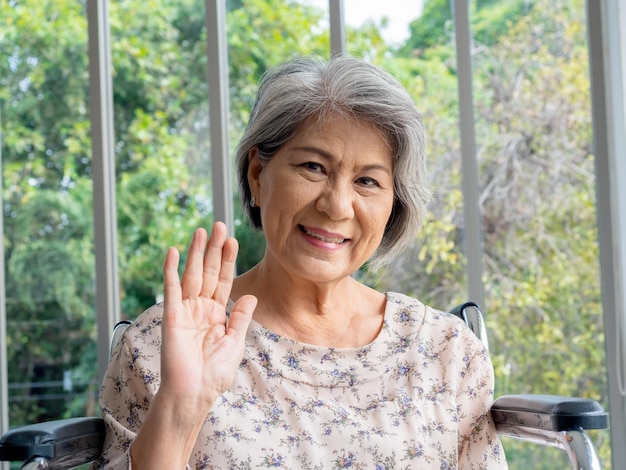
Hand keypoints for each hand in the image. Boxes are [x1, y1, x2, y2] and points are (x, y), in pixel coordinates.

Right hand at [157, 222, 256, 421]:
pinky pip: (171, 289)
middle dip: (214, 249)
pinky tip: (172, 252)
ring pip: (192, 275)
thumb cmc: (215, 374)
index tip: (233, 240)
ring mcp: (186, 310)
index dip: (228, 260)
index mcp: (217, 314)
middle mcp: (201, 308)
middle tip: (219, 225)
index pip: (224, 280)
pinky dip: (171, 270)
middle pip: (208, 272)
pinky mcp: (172, 316)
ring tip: (201, 231)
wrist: (194, 393)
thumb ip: (241, 318)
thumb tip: (250, 296)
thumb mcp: (235, 343)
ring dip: (196, 253)